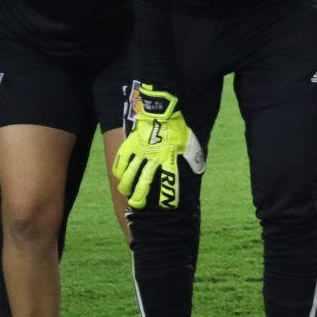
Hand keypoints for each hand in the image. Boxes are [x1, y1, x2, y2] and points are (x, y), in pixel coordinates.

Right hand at [113, 84, 190, 209]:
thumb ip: (193, 158)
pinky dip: (119, 169)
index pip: (169, 180)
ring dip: (127, 185)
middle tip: (137, 206)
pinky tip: (118, 177)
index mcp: (169, 158)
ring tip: (126, 193)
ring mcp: (139, 152)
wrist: (162, 111)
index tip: (166, 205)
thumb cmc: (178, 128)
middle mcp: (153, 158)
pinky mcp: (130, 145)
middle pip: (144, 181)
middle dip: (140, 196)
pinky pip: (121, 160)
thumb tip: (198, 171)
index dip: (168, 194)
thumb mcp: (191, 143)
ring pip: (130, 173)